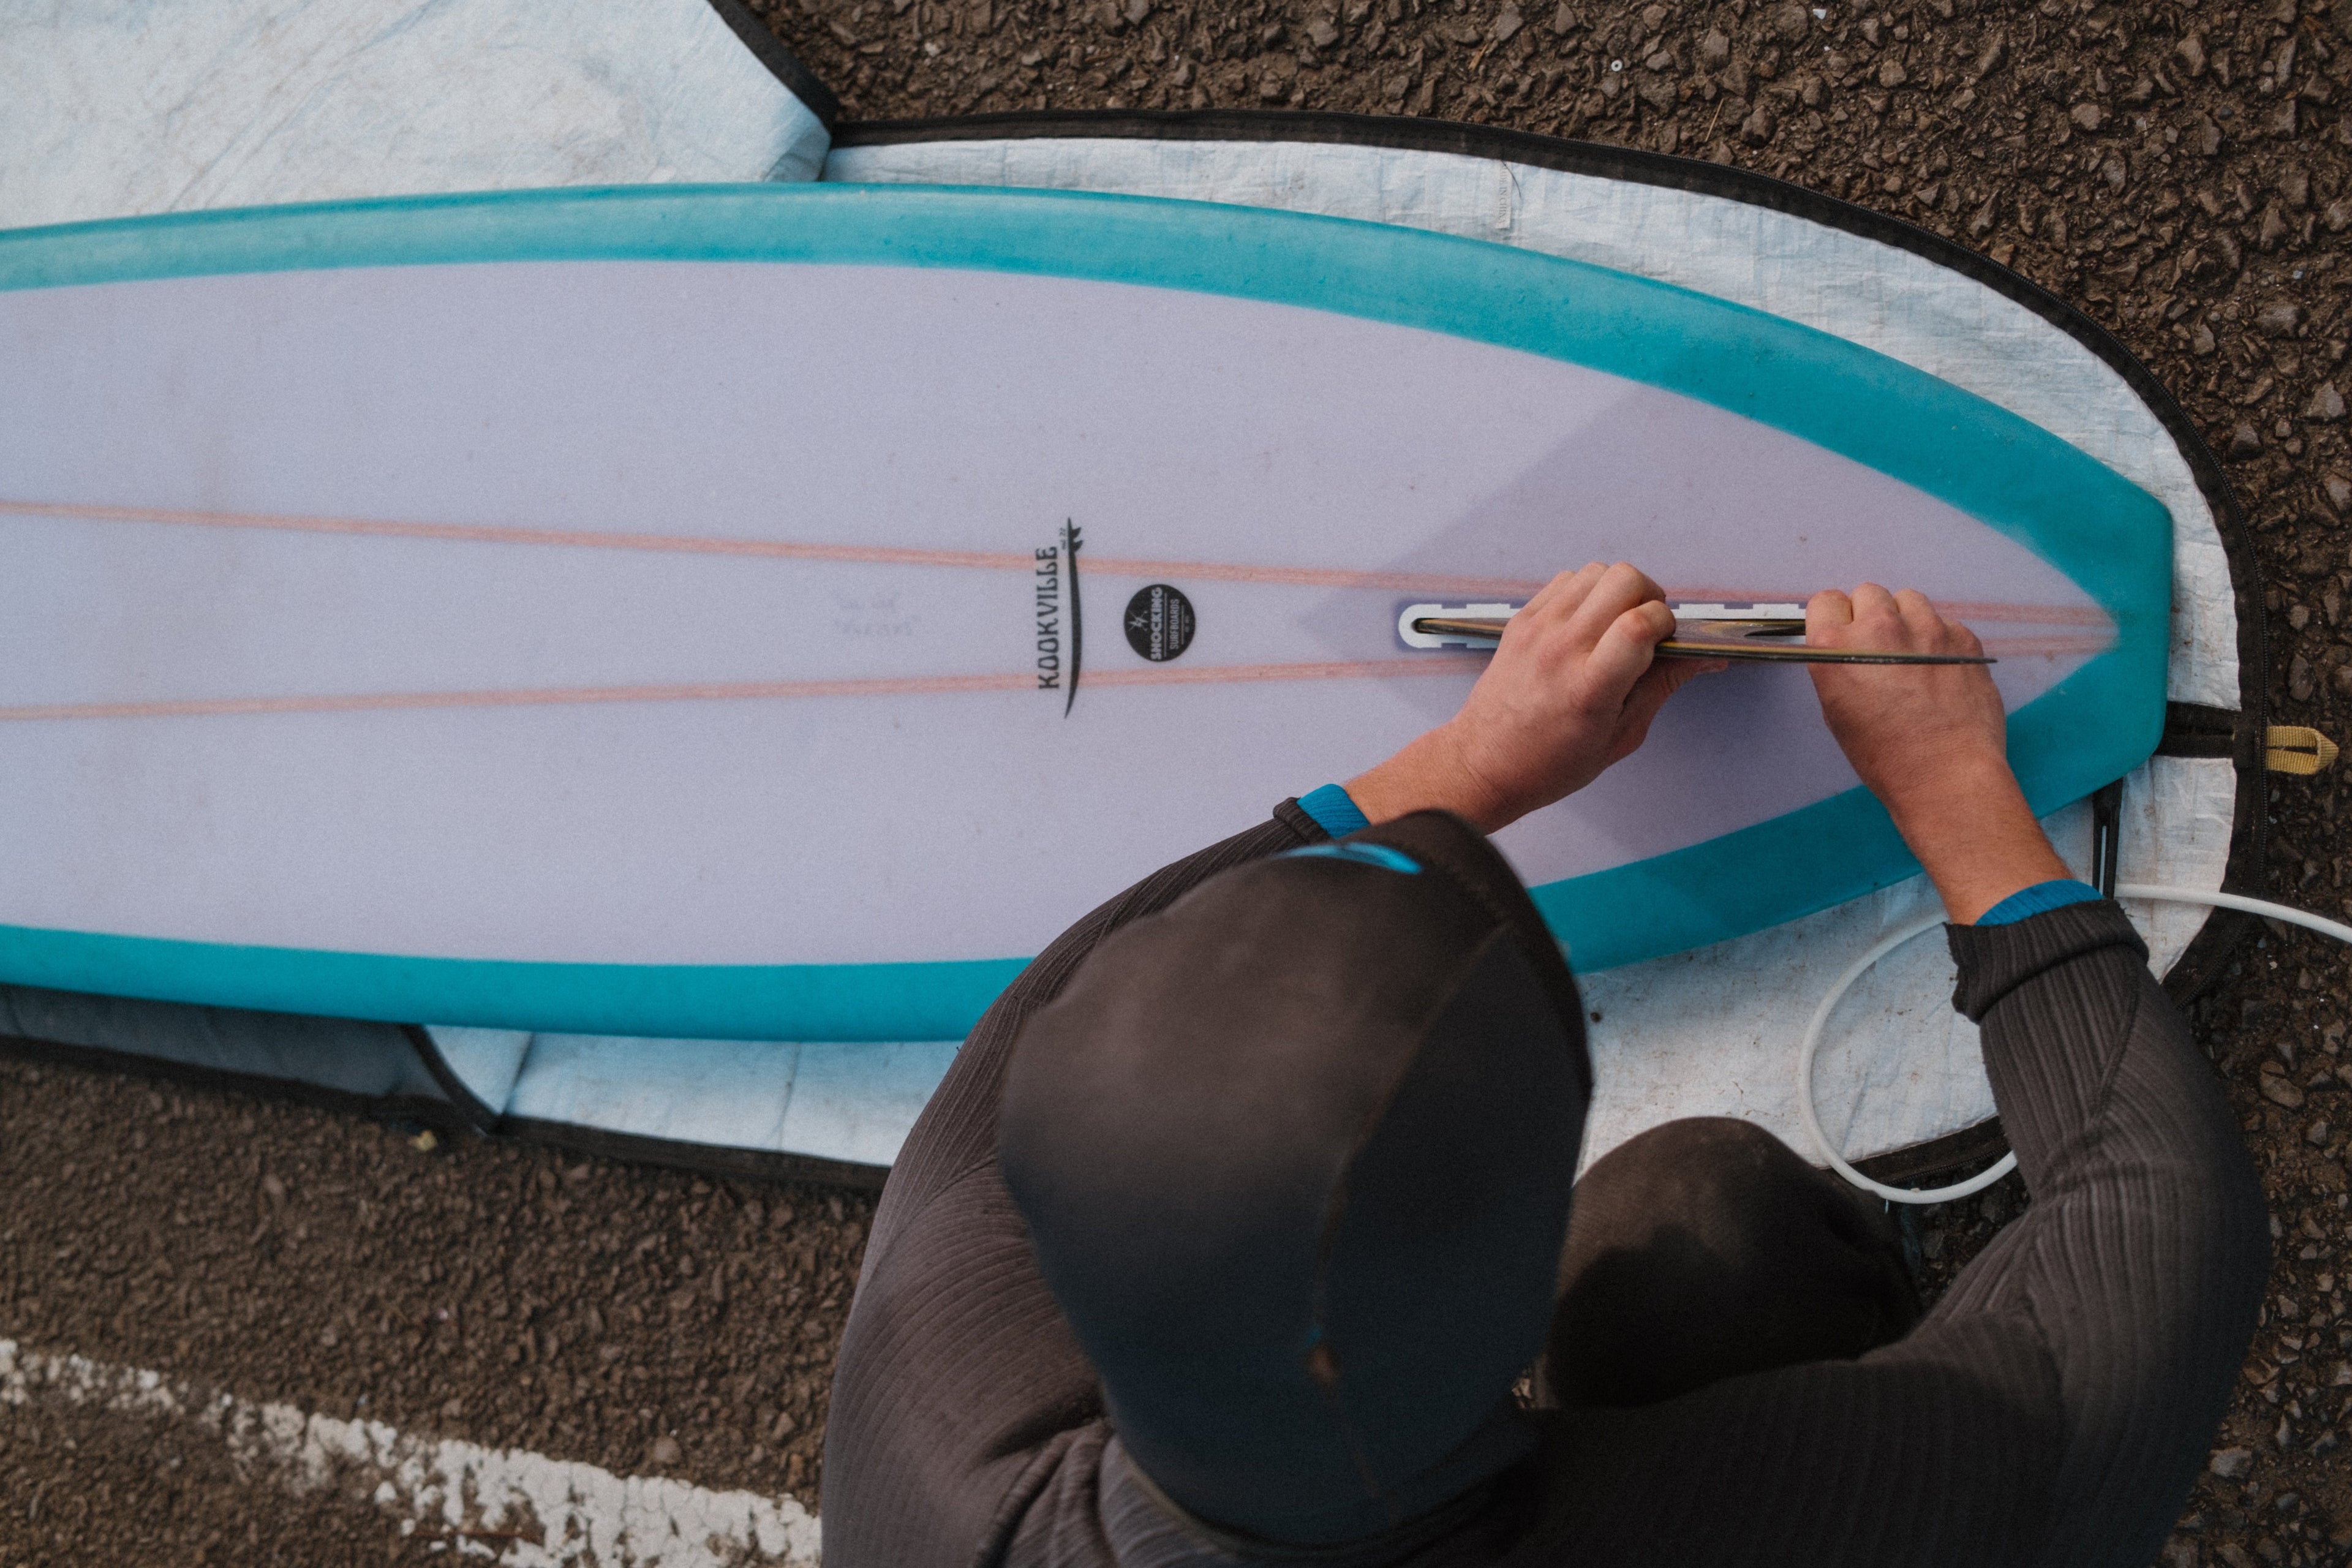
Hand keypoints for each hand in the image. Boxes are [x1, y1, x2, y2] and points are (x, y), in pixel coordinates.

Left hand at [1346, 563, 1721, 833]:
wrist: (1484, 762)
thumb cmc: (1552, 763)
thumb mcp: (1621, 736)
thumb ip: (1662, 687)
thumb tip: (1705, 657)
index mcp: (1590, 686)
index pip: (1640, 623)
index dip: (1665, 623)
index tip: (1667, 640)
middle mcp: (1561, 649)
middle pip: (1622, 579)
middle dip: (1649, 596)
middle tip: (1647, 628)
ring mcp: (1537, 629)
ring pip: (1595, 571)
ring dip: (1618, 590)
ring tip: (1617, 624)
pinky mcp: (1521, 620)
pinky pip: (1566, 580)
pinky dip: (1587, 592)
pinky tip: (1588, 624)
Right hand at [1807, 585, 2070, 921]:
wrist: (1946, 775)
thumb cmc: (1884, 756)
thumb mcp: (1837, 712)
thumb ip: (1837, 666)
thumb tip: (1848, 648)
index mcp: (1836, 647)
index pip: (1826, 601)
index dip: (1835, 619)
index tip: (1844, 636)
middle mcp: (1879, 627)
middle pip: (1869, 592)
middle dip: (1871, 615)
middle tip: (1880, 648)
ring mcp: (1927, 628)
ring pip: (1910, 600)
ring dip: (1907, 621)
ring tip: (1915, 656)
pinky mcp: (1964, 637)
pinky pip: (1945, 623)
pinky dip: (1941, 641)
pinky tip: (1942, 671)